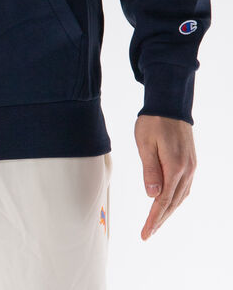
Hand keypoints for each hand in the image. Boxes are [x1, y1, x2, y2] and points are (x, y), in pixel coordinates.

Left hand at [134, 114, 196, 240]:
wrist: (170, 103)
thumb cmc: (153, 121)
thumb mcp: (145, 143)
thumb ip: (149, 170)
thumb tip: (152, 195)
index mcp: (174, 166)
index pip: (163, 201)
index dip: (153, 219)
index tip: (145, 234)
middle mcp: (187, 169)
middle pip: (173, 202)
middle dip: (160, 220)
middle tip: (148, 233)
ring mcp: (191, 166)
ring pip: (180, 196)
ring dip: (168, 211)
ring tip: (155, 222)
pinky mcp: (191, 162)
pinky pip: (184, 187)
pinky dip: (175, 198)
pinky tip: (167, 202)